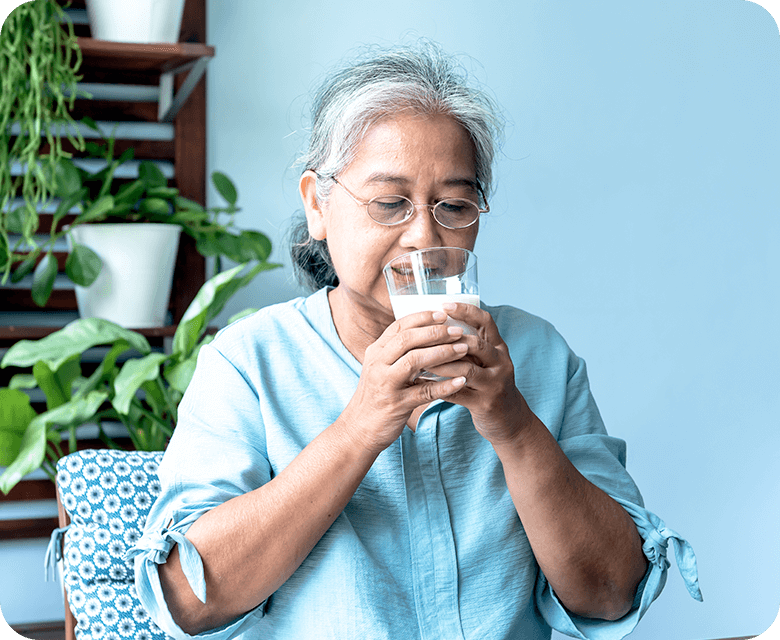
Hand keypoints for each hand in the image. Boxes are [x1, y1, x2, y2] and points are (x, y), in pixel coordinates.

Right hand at [339, 310, 469, 453]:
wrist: (358, 430)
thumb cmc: (375, 397)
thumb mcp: (379, 369)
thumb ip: (397, 352)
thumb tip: (425, 334)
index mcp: (376, 352)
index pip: (399, 327)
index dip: (422, 318)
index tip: (443, 313)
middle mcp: (378, 365)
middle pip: (407, 340)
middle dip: (435, 332)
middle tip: (458, 330)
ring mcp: (386, 384)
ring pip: (415, 361)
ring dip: (442, 353)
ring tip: (463, 349)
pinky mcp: (396, 405)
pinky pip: (424, 392)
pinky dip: (444, 386)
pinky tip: (461, 381)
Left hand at [427, 303, 534, 444]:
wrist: (509, 420)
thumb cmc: (488, 385)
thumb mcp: (484, 362)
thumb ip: (467, 346)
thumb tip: (434, 325)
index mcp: (499, 347)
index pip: (485, 322)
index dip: (466, 311)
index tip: (443, 305)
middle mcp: (501, 362)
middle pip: (477, 344)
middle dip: (448, 339)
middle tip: (424, 336)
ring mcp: (495, 383)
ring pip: (466, 369)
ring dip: (441, 364)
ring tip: (419, 360)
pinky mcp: (486, 403)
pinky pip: (458, 393)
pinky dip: (438, 387)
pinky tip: (421, 383)